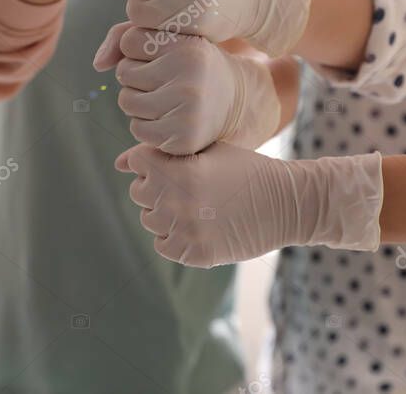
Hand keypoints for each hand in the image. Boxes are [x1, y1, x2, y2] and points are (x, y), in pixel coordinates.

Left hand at [93, 23, 279, 153]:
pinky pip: (138, 130)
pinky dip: (146, 126)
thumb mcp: (169, 41)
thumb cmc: (191, 65)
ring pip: (127, 102)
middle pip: (125, 73)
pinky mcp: (184, 137)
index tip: (161, 55)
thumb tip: (97, 64)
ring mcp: (187, 108)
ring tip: (165, 99)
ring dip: (137, 103)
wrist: (234, 101)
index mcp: (187, 45)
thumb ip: (127, 37)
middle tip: (164, 80)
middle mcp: (190, 75)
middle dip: (136, 78)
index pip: (129, 41)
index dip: (138, 50)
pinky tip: (168, 119)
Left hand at [116, 142, 383, 268]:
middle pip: (139, 192)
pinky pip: (163, 245)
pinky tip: (194, 223)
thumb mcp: (209, 150)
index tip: (168, 162)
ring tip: (192, 203)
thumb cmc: (246, 169)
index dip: (151, 160)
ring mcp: (187, 232)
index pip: (138, 162)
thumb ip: (165, 152)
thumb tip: (120, 162)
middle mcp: (179, 204)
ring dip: (163, 210)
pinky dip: (172, 235)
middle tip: (183, 184)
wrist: (286, 203)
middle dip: (155, 185)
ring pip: (150, 220)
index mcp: (181, 173)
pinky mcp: (197, 255)